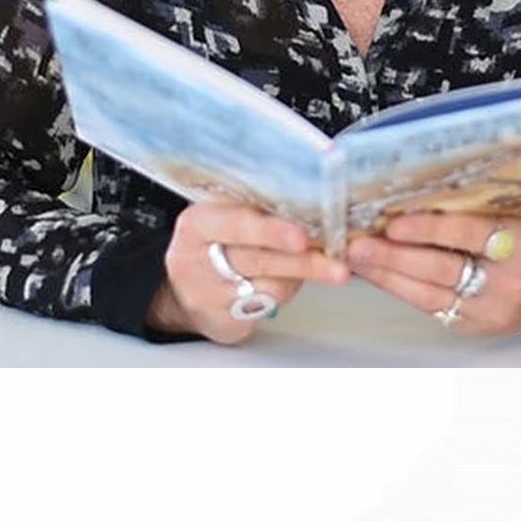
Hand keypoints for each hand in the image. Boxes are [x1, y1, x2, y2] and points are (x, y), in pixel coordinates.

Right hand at [150, 202, 348, 345]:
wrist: (181, 289)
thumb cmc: (213, 241)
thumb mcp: (220, 214)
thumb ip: (255, 207)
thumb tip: (313, 199)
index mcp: (198, 223)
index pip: (237, 225)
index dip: (271, 231)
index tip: (302, 237)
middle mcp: (197, 260)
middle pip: (258, 260)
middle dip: (303, 263)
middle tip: (338, 268)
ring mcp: (208, 296)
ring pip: (269, 287)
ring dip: (301, 276)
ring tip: (320, 264)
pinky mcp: (223, 322)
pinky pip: (267, 307)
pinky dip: (287, 292)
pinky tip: (292, 280)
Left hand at [347, 212, 520, 336]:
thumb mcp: (516, 216)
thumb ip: (475, 210)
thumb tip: (415, 197)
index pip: (470, 235)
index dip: (430, 229)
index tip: (393, 222)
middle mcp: (507, 283)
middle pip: (443, 269)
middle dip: (394, 257)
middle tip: (358, 244)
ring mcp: (488, 312)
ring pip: (429, 295)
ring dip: (387, 276)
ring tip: (357, 258)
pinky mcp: (472, 329)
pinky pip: (430, 309)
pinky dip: (400, 289)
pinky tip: (377, 275)